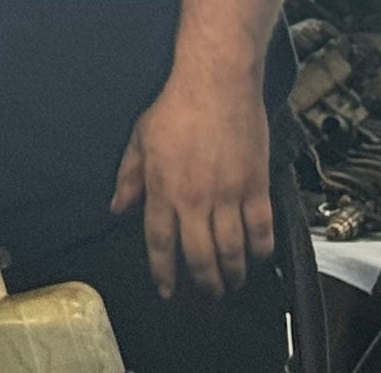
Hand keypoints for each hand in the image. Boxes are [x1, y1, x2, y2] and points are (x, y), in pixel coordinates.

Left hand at [111, 63, 273, 299]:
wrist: (216, 83)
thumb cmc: (175, 107)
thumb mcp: (140, 138)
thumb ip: (129, 177)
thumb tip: (118, 208)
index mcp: (163, 188)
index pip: (160, 243)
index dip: (164, 273)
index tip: (167, 291)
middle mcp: (195, 199)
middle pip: (200, 258)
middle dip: (203, 286)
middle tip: (207, 297)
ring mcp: (229, 195)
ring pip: (233, 252)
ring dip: (233, 275)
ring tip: (231, 284)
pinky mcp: (257, 187)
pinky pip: (262, 231)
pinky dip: (261, 251)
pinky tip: (256, 258)